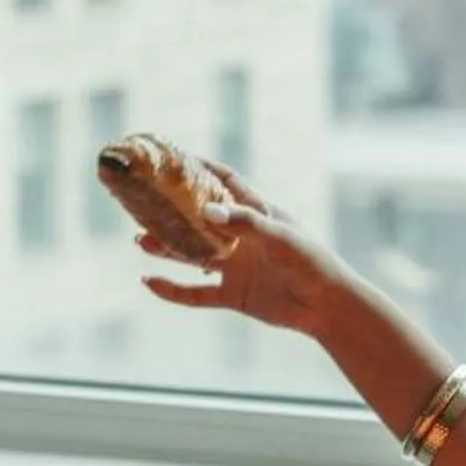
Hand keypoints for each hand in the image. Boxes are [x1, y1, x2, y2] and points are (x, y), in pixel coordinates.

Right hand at [133, 164, 354, 335]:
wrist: (325, 306)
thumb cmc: (310, 261)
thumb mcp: (279, 237)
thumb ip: (244, 223)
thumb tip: (206, 210)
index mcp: (255, 212)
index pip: (224, 181)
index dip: (200, 168)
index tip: (171, 158)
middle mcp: (240, 236)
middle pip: (198, 219)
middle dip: (171, 212)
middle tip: (142, 204)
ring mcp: (235, 266)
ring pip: (191, 254)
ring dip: (166, 248)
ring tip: (140, 240)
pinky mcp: (232, 294)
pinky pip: (194, 293)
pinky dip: (172, 290)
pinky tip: (149, 281)